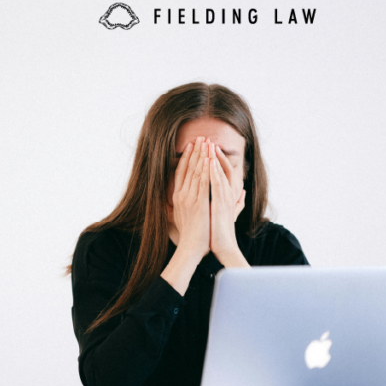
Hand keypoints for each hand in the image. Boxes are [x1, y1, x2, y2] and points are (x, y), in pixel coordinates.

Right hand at [170, 137, 210, 258]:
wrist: (190, 248)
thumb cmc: (189, 236)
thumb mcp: (181, 217)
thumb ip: (180, 206)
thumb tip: (176, 200)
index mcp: (177, 197)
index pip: (181, 172)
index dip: (186, 157)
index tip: (191, 145)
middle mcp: (181, 195)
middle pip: (188, 168)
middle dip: (195, 151)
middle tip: (201, 137)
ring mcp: (189, 199)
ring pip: (196, 172)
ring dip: (201, 155)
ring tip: (206, 142)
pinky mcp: (199, 204)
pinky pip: (203, 183)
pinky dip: (206, 170)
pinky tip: (209, 159)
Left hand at [209, 142, 249, 267]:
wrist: (223, 247)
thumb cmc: (221, 232)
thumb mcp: (227, 212)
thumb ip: (236, 202)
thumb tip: (243, 193)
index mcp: (228, 195)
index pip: (223, 171)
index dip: (217, 158)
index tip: (208, 147)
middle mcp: (228, 194)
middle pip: (223, 168)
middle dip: (215, 153)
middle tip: (207, 139)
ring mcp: (225, 198)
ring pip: (221, 173)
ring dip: (214, 158)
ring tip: (208, 144)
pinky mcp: (221, 204)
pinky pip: (217, 184)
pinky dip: (213, 172)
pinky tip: (208, 161)